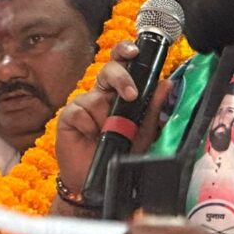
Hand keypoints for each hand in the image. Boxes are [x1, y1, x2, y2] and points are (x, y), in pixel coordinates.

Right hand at [55, 40, 170, 195]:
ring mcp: (83, 105)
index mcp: (120, 93)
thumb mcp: (143, 133)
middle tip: (130, 95)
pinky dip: (89, 125)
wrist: (96, 182)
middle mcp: (101, 95)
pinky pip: (80, 111)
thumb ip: (152, 110)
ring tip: (107, 134)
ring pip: (96, 96)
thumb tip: (165, 84)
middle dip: (121, 78)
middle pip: (108, 70)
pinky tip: (91, 136)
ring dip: (105, 118)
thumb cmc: (119, 155)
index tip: (134, 52)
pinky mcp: (68, 116)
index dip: (125, 53)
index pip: (123, 65)